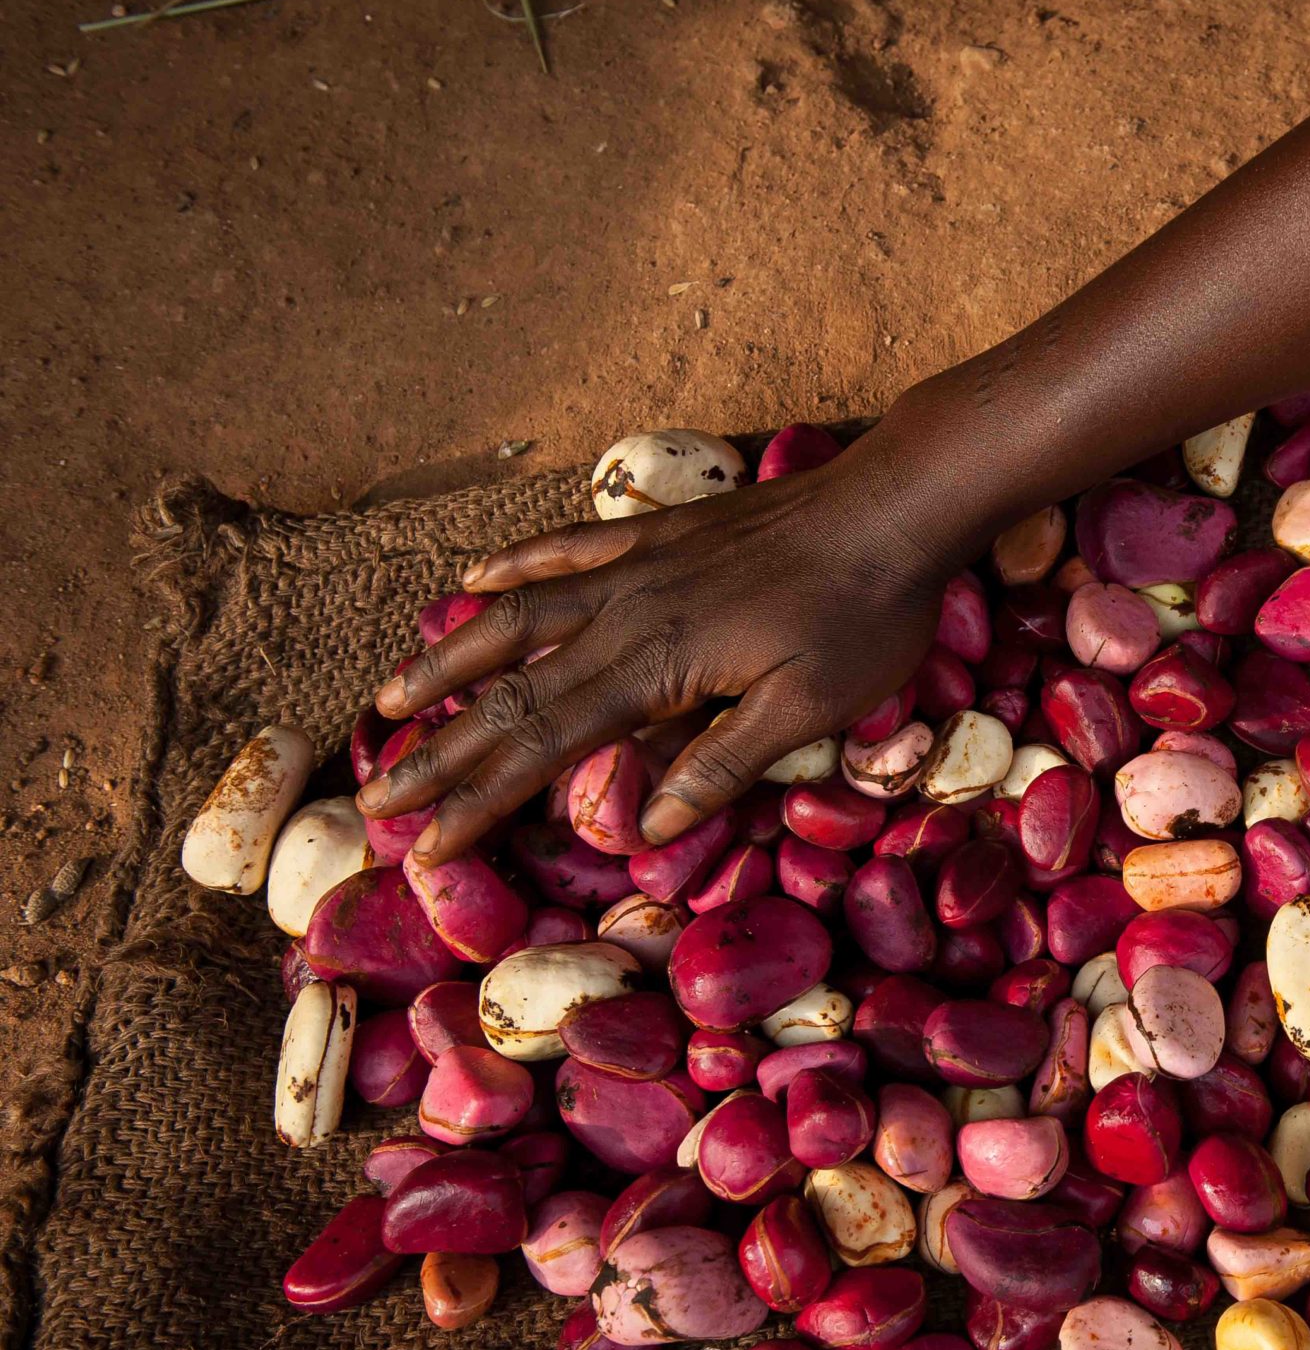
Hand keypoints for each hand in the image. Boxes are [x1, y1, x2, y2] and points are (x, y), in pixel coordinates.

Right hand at [356, 397, 983, 866]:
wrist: (894, 505)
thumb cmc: (865, 613)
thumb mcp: (810, 705)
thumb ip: (724, 764)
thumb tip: (648, 828)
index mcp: (656, 666)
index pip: (544, 747)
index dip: (479, 799)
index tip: (424, 844)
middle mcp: (626, 612)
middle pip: (511, 692)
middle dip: (440, 752)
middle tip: (375, 797)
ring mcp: (637, 564)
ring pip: (517, 615)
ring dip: (451, 660)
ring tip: (391, 698)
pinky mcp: (660, 533)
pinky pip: (566, 546)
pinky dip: (515, 563)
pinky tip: (474, 578)